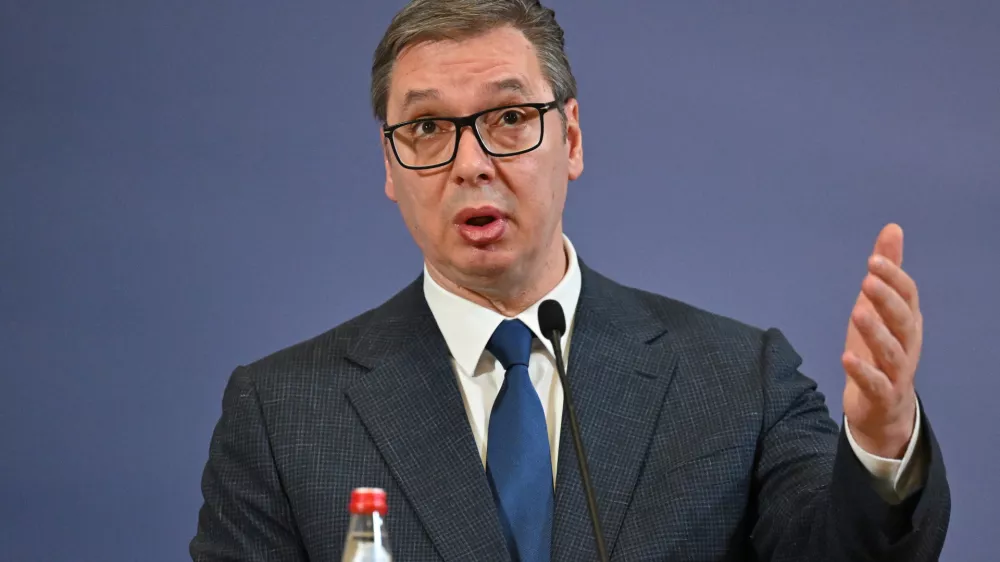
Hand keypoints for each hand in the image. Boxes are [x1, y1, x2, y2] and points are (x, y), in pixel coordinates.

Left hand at [842, 223, 920, 458]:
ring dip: (875, 331)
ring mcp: (897, 372)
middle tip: (868, 279)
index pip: (908, 295)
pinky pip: (875, 384)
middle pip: (903, 320)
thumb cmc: (879, 350)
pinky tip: (846, 356)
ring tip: (857, 312)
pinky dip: (862, 371)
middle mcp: (907, 344)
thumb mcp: (878, 308)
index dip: (894, 277)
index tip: (873, 259)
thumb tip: (892, 229)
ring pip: (892, 351)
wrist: (883, 408)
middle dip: (887, 299)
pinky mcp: (882, 395)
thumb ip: (887, 272)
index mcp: (908, 321)